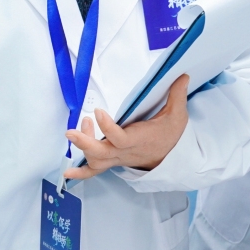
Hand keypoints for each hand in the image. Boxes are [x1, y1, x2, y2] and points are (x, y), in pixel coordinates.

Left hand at [64, 75, 188, 181]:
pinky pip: (95, 170)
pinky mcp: (112, 159)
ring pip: (95, 160)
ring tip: (80, 127)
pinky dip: (81, 173)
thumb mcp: (177, 115)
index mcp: (138, 140)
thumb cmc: (170, 135)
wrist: (171, 158)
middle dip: (84, 144)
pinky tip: (67, 172)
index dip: (107, 127)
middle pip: (100, 154)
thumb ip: (177, 96)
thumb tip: (182, 76)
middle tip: (71, 132)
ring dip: (83, 146)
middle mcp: (124, 151)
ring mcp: (116, 157)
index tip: (98, 111)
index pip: (119, 138)